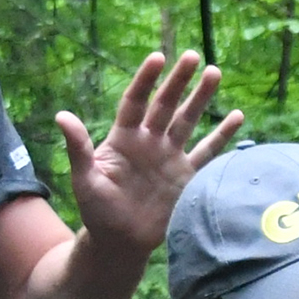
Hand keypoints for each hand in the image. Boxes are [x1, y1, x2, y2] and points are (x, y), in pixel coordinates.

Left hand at [56, 53, 243, 257]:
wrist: (121, 242)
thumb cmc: (97, 211)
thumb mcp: (84, 180)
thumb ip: (79, 148)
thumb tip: (61, 116)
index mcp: (124, 139)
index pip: (135, 102)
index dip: (145, 81)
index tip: (157, 58)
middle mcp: (149, 142)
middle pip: (165, 104)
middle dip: (179, 81)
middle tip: (193, 56)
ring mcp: (170, 157)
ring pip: (187, 121)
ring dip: (201, 98)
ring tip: (214, 72)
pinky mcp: (186, 177)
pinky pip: (207, 152)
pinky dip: (221, 135)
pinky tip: (237, 116)